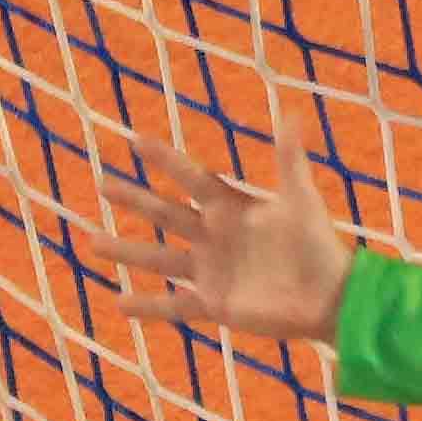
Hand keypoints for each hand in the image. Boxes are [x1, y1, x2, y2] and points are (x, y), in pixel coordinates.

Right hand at [98, 95, 356, 347]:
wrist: (329, 296)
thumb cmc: (318, 244)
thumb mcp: (301, 199)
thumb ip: (289, 160)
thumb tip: (290, 114)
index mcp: (230, 207)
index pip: (191, 177)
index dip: (165, 160)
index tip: (136, 140)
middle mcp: (213, 236)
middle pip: (165, 213)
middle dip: (134, 199)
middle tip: (103, 183)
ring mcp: (210, 270)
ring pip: (158, 258)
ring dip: (126, 250)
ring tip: (92, 243)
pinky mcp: (215, 304)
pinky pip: (174, 306)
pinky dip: (147, 306)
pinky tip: (119, 303)